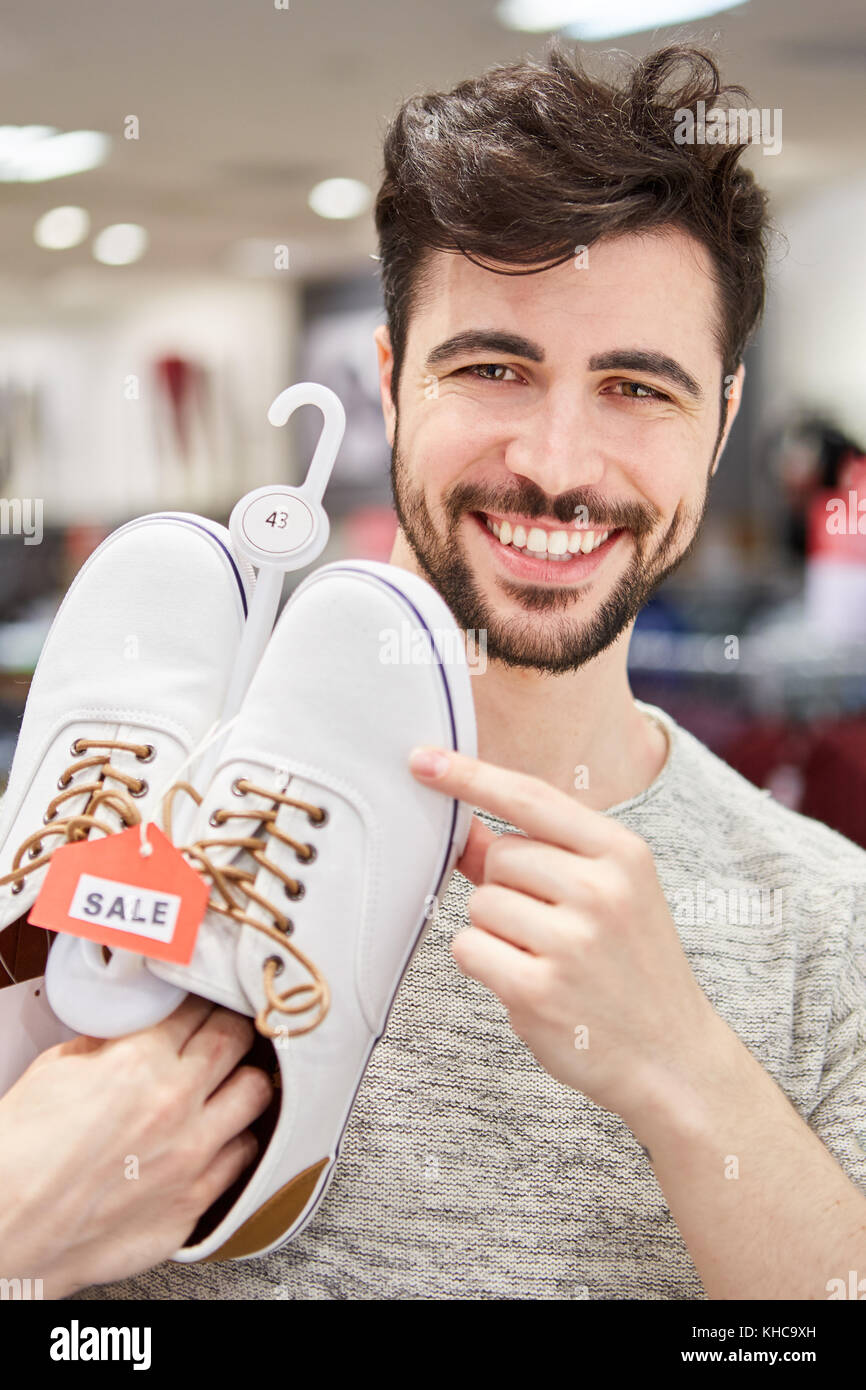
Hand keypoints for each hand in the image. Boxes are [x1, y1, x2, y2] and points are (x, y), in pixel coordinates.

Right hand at [0, 996, 272, 1296]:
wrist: (5, 1231)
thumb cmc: (18, 1157)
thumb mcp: (54, 1070)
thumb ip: (105, 1042)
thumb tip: (130, 1030)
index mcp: (139, 1062)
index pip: (197, 1009)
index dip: (201, 1001)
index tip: (202, 1004)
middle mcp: (175, 1103)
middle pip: (235, 1040)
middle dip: (231, 1029)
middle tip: (222, 1032)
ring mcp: (191, 1155)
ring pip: (254, 1094)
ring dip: (243, 1081)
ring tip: (230, 1081)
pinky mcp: (194, 1200)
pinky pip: (242, 1156)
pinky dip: (235, 1140)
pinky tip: (221, 1135)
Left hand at [409, 747, 724, 1130]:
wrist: (673, 1059)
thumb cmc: (632, 968)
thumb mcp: (610, 894)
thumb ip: (541, 855)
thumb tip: (464, 824)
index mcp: (623, 853)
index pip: (530, 797)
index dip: (470, 776)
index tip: (422, 759)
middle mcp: (601, 891)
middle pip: (498, 856)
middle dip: (505, 888)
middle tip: (551, 928)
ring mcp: (571, 942)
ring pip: (480, 905)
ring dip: (496, 931)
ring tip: (547, 960)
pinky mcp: (538, 991)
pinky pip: (468, 949)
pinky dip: (485, 965)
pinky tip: (530, 984)